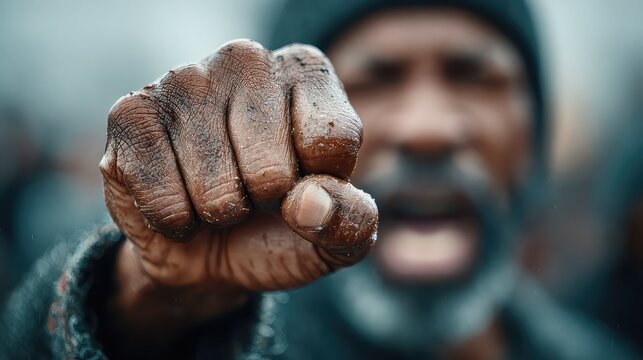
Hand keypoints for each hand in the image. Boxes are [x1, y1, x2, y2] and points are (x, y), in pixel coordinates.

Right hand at [99, 40, 377, 331]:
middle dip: (264, 204)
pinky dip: (174, 219)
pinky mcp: (130, 114)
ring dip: (219, 213)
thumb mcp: (336, 237)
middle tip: (253, 194)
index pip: (332, 142)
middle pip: (272, 170)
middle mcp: (244, 60)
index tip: (305, 183)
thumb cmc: (281, 228)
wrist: (211, 251)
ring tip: (216, 195)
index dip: (321, 189)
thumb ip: (352, 222)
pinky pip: (163, 194)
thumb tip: (307, 203)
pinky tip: (177, 198)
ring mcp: (183, 80)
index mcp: (306, 72)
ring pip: (216, 188)